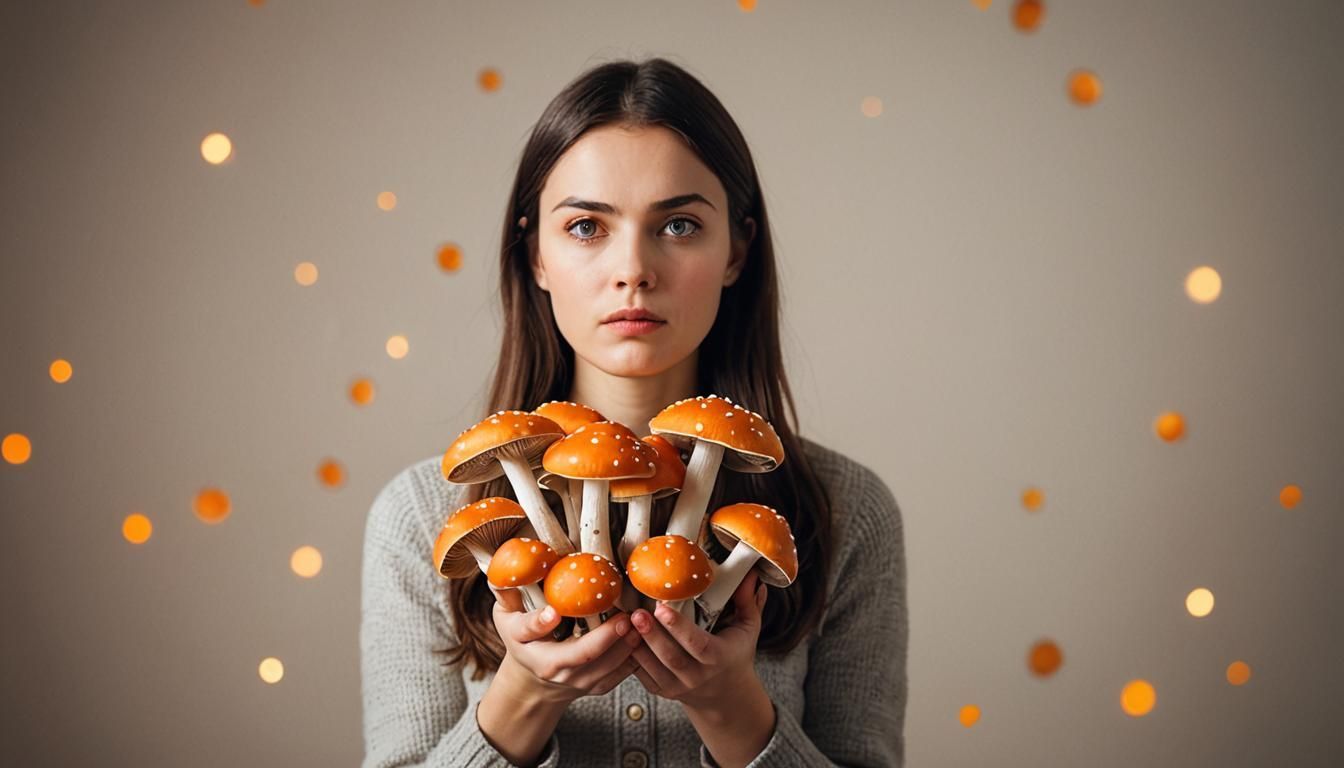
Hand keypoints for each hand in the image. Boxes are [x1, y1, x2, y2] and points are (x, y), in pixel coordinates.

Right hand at [490, 594, 642, 704]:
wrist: (534, 681)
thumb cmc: (522, 639)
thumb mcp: (505, 615)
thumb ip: (505, 592)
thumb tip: (499, 569)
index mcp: (524, 643)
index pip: (529, 631)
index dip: (539, 622)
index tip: (552, 611)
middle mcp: (550, 666)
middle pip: (579, 656)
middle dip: (605, 638)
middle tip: (625, 617)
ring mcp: (574, 681)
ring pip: (605, 667)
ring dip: (627, 645)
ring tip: (641, 623)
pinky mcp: (594, 687)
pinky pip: (619, 675)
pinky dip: (635, 657)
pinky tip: (645, 637)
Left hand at [628, 570, 768, 709]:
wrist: (725, 695)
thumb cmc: (736, 654)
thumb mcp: (748, 629)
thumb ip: (748, 601)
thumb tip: (752, 573)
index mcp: (718, 657)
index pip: (697, 644)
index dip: (678, 627)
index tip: (661, 606)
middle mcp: (697, 676)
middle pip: (670, 656)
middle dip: (652, 634)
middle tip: (636, 612)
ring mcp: (677, 686)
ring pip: (652, 666)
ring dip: (637, 643)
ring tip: (625, 621)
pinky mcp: (662, 690)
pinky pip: (642, 675)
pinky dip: (630, 657)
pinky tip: (623, 637)